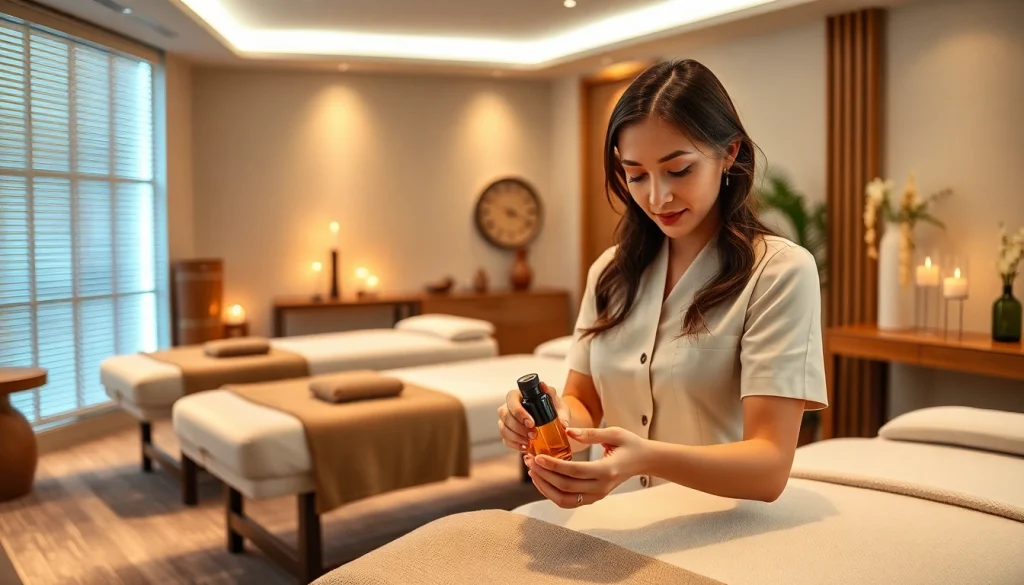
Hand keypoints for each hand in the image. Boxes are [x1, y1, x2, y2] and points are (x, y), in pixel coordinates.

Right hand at [497, 382, 569, 452]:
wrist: (553, 420)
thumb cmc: (555, 409)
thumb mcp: (560, 407)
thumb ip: (562, 412)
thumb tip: (563, 424)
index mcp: (520, 395)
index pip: (512, 399)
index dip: (519, 412)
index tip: (532, 423)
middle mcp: (509, 406)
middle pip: (504, 414)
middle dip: (518, 427)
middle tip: (533, 435)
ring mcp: (506, 419)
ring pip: (503, 428)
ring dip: (515, 437)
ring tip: (529, 442)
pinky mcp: (508, 432)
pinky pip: (505, 439)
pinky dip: (514, 444)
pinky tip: (525, 447)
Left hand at [524, 426, 647, 508]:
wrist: (644, 461)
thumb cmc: (630, 444)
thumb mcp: (614, 433)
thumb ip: (591, 433)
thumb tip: (568, 431)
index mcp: (606, 470)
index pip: (574, 471)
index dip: (553, 466)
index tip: (537, 456)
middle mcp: (601, 487)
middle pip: (566, 487)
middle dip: (544, 474)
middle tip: (530, 460)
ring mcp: (597, 495)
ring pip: (564, 500)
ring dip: (545, 487)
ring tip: (533, 470)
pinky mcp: (593, 497)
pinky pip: (568, 502)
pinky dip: (552, 493)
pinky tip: (543, 480)